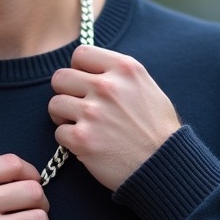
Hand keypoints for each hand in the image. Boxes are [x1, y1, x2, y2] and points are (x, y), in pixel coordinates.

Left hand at [49, 45, 180, 190]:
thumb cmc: (158, 130)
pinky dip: (69, 140)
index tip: (84, 82)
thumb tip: (91, 70)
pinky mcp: (82, 139)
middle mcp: (107, 86)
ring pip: (55, 104)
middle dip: (65, 92)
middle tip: (77, 106)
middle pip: (60, 77)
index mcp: (124, 69)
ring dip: (63, 116)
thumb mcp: (147, 88)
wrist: (164, 166)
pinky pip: (59, 132)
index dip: (78, 68)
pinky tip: (85, 144)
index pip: (81, 53)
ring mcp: (93, 113)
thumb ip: (119, 75)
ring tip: (80, 125)